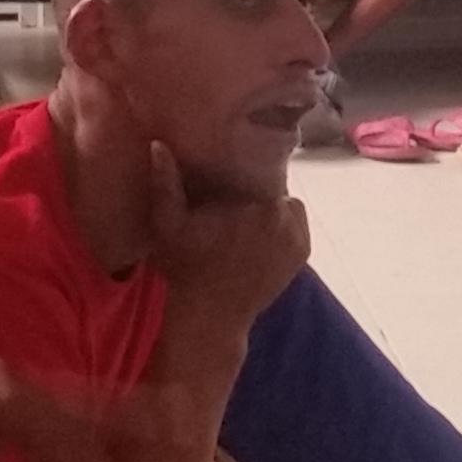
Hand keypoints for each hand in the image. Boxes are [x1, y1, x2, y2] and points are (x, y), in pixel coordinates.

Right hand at [137, 147, 311, 328]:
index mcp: (254, 200)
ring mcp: (296, 234)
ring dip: (271, 206)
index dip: (244, 164)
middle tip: (233, 195)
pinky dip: (283, 225)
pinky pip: (295, 223)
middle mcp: (282, 214)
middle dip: (256, 186)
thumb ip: (165, 184)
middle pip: (273, 183)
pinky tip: (259, 234)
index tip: (228, 171)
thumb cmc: (184, 266)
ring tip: (246, 216)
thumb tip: (158, 145)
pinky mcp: (303, 252)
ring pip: (285, 202)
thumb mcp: (168, 224)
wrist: (210, 316)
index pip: (259, 163)